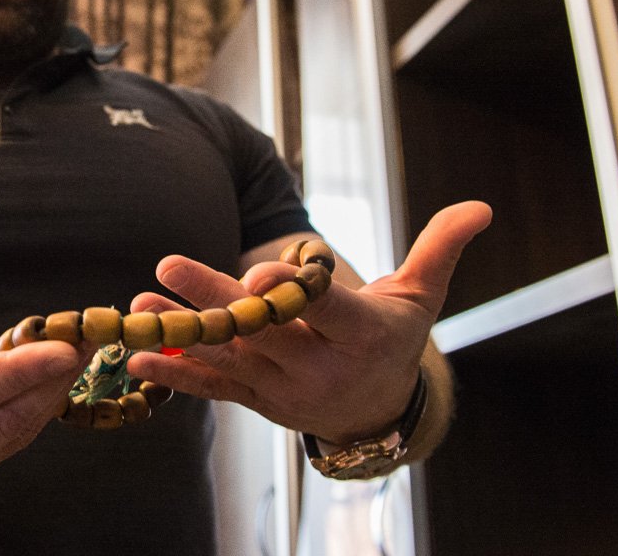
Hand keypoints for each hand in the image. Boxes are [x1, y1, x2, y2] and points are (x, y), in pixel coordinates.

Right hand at [0, 306, 81, 543]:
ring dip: (48, 394)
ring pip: (9, 437)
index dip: (15, 373)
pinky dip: (29, 410)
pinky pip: (1, 445)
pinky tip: (47, 378)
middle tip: (93, 337)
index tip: (60, 348)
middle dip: (53, 381)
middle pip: (1, 424)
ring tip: (81, 349)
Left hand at [125, 201, 490, 443]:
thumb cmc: (396, 339)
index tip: (261, 273)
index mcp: (364, 338)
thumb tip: (480, 205)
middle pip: (265, 333)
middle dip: (217, 301)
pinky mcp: (258, 403)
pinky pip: (215, 391)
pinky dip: (177, 377)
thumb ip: (440, 248)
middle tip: (170, 266)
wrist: (378, 411)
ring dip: (181, 333)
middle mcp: (322, 371)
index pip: (326, 312)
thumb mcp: (422, 296)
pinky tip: (137, 360)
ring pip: (230, 359)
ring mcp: (285, 392)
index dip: (294, 293)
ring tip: (137, 307)